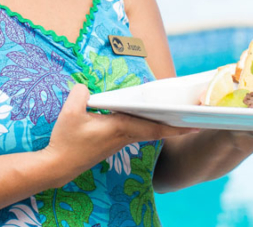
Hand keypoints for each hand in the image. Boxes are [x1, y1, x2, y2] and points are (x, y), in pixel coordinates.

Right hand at [44, 84, 196, 185]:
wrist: (59, 165)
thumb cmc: (66, 141)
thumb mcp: (69, 113)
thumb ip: (80, 94)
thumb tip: (86, 86)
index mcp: (119, 128)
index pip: (153, 128)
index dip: (175, 127)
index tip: (193, 125)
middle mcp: (123, 136)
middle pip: (155, 130)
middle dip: (175, 125)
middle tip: (194, 119)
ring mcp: (118, 142)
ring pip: (146, 131)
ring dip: (161, 124)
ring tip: (175, 114)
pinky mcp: (111, 143)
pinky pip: (135, 132)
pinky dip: (146, 125)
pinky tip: (146, 117)